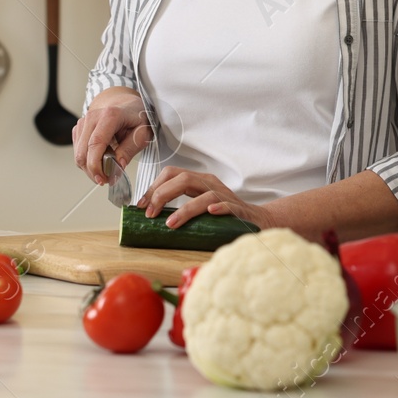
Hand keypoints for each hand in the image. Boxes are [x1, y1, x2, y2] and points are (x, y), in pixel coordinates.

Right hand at [74, 87, 153, 184]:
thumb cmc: (136, 116)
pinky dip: (87, 159)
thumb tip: (117, 166)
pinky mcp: (79, 127)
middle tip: (107, 178)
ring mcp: (83, 121)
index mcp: (110, 115)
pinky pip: (78, 150)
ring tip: (107, 166)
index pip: (96, 144)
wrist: (126, 103)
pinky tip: (101, 158)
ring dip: (90, 167)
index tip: (102, 179)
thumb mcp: (143, 133)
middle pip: (83, 152)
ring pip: (78, 153)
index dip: (96, 165)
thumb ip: (130, 149)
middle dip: (93, 171)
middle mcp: (93, 116)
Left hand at [139, 168, 273, 230]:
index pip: (172, 174)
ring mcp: (225, 195)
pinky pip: (227, 204)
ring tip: (171, 223)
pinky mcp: (238, 209)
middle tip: (150, 214)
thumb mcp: (199, 206)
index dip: (154, 187)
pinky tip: (210, 212)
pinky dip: (218, 206)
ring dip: (185, 209)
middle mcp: (210, 184)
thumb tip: (150, 215)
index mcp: (199, 181)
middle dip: (162, 195)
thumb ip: (180, 206)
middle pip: (183, 179)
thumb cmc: (223, 215)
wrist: (256, 220)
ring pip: (203, 194)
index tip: (141, 205)